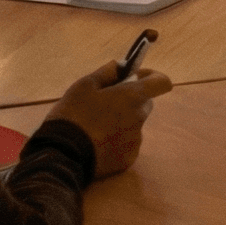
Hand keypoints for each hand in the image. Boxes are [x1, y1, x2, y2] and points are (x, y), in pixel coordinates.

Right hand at [46, 66, 173, 177]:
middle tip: (105, 103)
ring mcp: (136, 140)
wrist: (63, 155)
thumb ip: (107, 73)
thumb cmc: (73, 115)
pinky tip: (96, 143)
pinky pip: (127, 144)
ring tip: (95, 126)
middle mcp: (140, 118)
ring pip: (134, 124)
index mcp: (132, 97)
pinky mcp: (128, 158)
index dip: (152, 76)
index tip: (135, 76)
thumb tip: (121, 66)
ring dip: (122, 121)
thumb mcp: (84, 86)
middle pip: (144, 103)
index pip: (162, 82)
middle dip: (130, 99)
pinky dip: (117, 140)